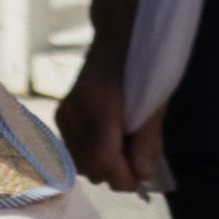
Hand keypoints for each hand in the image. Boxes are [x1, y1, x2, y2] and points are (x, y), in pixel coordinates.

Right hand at [55, 50, 165, 194]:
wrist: (119, 37)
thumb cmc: (146, 66)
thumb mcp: (157, 103)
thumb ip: (148, 140)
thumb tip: (142, 174)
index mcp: (99, 110)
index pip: (103, 162)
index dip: (123, 178)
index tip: (140, 182)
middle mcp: (75, 114)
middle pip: (90, 167)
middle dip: (115, 173)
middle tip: (138, 166)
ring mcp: (64, 113)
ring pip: (79, 161)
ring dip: (103, 165)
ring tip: (126, 152)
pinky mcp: (61, 113)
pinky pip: (72, 148)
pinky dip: (91, 153)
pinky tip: (110, 142)